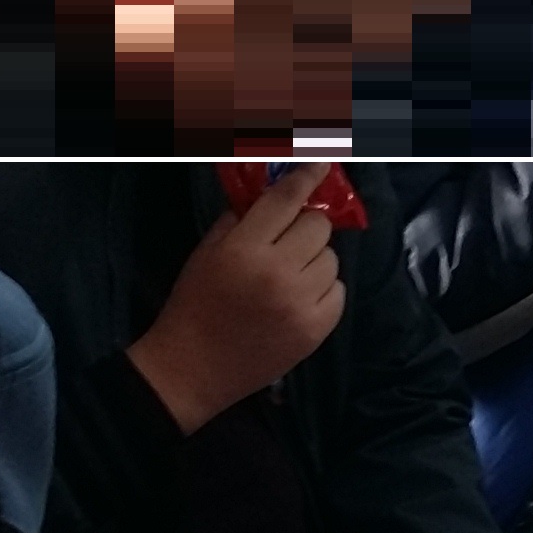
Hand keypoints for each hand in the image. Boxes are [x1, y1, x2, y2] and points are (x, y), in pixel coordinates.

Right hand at [124, 168, 344, 432]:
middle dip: (305, 227)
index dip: (307, 177)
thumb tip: (272, 194)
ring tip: (292, 275)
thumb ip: (240, 219)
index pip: (286, 200)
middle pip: (318, 227)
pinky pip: (339, 293)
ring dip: (315, 260)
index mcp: (245, 249)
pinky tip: (300, 298)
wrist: (193, 368)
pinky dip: (325, 290)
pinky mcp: (316, 331)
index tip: (322, 163)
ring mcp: (301, 304)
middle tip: (289, 241)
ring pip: (332, 260)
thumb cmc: (194, 305)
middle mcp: (278, 273)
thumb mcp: (206, 252)